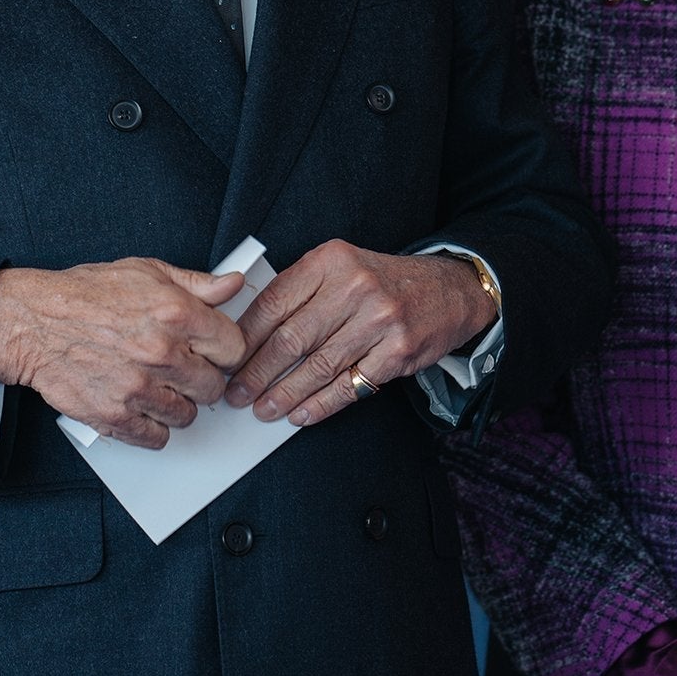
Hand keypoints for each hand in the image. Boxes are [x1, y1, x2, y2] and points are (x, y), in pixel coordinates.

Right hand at [0, 258, 247, 449]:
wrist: (34, 323)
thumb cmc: (87, 295)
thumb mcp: (146, 272)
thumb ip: (196, 283)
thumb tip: (233, 285)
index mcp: (175, 313)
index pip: (234, 348)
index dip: (225, 350)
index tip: (213, 352)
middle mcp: (161, 352)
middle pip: (214, 387)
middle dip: (202, 379)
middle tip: (182, 370)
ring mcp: (138, 388)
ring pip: (187, 415)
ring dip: (177, 404)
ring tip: (158, 386)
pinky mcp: (115, 416)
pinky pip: (157, 437)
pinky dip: (152, 427)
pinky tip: (142, 407)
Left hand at [224, 243, 490, 427]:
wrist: (448, 290)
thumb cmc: (383, 283)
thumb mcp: (341, 268)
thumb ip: (300, 291)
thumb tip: (248, 333)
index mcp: (331, 261)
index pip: (275, 302)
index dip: (245, 337)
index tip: (228, 359)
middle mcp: (355, 286)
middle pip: (292, 338)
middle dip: (257, 372)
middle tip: (237, 394)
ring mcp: (380, 320)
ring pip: (319, 367)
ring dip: (285, 394)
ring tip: (264, 409)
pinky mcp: (398, 351)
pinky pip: (350, 385)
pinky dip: (321, 405)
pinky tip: (301, 414)